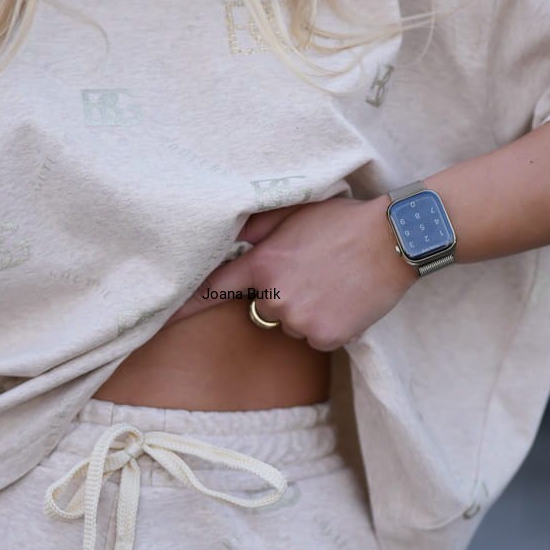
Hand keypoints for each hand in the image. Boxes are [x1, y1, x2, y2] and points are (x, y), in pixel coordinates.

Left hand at [160, 194, 418, 350]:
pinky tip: (346, 301)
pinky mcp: (324, 336)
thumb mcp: (296, 211)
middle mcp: (275, 295)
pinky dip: (329, 325)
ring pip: (290, 324)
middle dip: (281, 295)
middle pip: (263, 309)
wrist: (394, 239)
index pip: (214, 287)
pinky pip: (315, 338)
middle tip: (314, 271)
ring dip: (306, 311)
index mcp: (263, 263)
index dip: (185, 304)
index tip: (154, 321)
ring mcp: (299, 319)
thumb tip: (226, 231)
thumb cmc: (344, 220)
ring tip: (334, 282)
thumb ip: (256, 226)